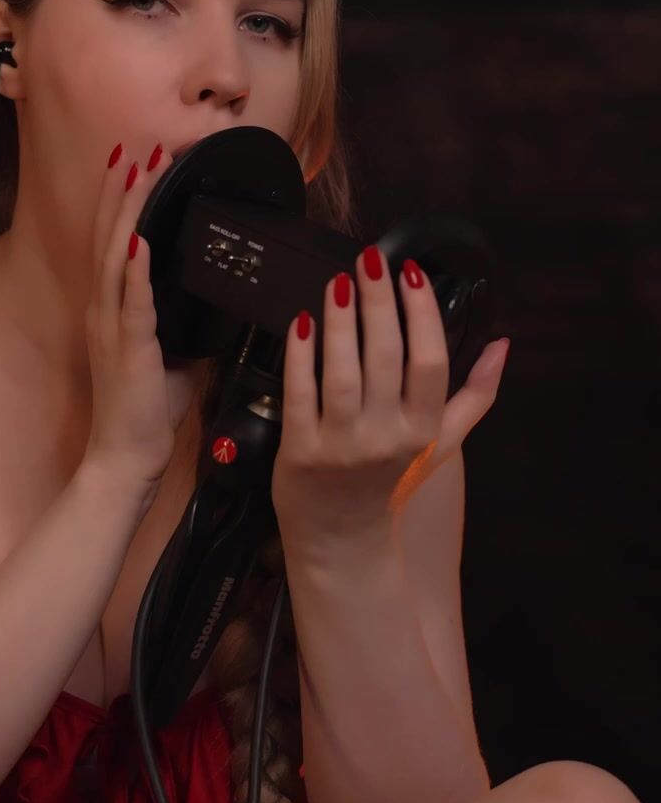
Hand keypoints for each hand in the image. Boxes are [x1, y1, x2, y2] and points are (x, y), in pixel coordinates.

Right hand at [78, 141, 187, 505]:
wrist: (124, 459)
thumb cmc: (147, 414)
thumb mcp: (175, 357)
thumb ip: (188, 324)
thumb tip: (222, 299)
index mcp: (115, 311)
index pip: (117, 245)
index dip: (124, 203)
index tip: (138, 165)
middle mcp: (105, 311)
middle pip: (111, 237)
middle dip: (124, 191)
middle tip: (137, 148)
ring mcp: (112, 327)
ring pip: (117, 256)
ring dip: (129, 211)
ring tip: (140, 173)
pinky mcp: (127, 348)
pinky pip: (131, 299)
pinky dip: (135, 266)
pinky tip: (142, 238)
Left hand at [272, 245, 510, 554]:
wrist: (344, 540)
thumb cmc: (391, 482)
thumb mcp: (441, 442)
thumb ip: (475, 395)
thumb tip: (503, 346)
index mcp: (424, 429)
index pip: (430, 363)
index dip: (423, 314)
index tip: (412, 272)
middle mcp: (387, 436)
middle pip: (386, 358)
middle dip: (379, 303)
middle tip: (369, 262)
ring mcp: (342, 444)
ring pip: (343, 372)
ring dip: (340, 322)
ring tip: (338, 284)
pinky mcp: (301, 450)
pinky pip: (300, 394)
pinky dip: (300, 356)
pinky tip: (301, 323)